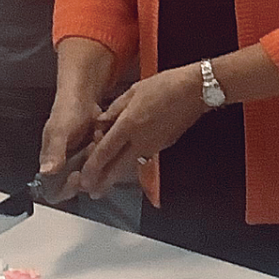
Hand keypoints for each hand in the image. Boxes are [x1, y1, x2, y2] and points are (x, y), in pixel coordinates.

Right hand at [38, 93, 102, 202]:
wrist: (84, 95)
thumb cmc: (66, 111)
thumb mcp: (59, 130)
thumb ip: (54, 151)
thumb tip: (46, 172)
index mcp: (52, 164)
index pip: (56, 191)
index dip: (67, 189)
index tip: (78, 177)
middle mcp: (66, 166)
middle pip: (79, 185)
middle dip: (88, 171)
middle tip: (91, 149)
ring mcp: (82, 161)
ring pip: (93, 176)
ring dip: (99, 162)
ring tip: (96, 138)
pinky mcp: (96, 155)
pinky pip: (104, 165)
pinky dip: (108, 155)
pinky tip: (103, 137)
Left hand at [78, 67, 205, 197]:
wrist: (194, 91)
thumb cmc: (164, 86)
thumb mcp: (132, 91)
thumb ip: (114, 110)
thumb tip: (102, 122)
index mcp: (128, 125)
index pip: (105, 152)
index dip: (92, 168)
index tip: (84, 178)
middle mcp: (140, 140)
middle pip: (117, 168)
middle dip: (103, 182)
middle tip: (92, 192)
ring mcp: (153, 145)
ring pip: (130, 164)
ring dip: (116, 173)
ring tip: (106, 181)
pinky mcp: (163, 145)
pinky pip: (142, 155)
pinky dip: (132, 159)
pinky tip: (127, 158)